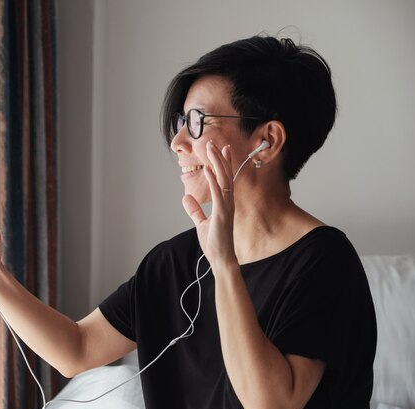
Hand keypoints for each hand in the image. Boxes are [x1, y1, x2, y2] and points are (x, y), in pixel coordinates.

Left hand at [182, 141, 237, 268]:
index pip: (225, 178)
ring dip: (217, 163)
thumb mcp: (201, 223)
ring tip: (211, 149)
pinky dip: (214, 181)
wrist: (220, 259)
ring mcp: (226, 207)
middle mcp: (228, 202)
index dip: (224, 163)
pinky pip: (219, 194)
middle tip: (213, 143)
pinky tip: (209, 169)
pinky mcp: (222, 214)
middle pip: (225, 175)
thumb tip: (186, 198)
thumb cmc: (214, 242)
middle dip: (219, 158)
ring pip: (224, 180)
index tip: (222, 149)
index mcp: (224, 203)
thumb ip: (195, 210)